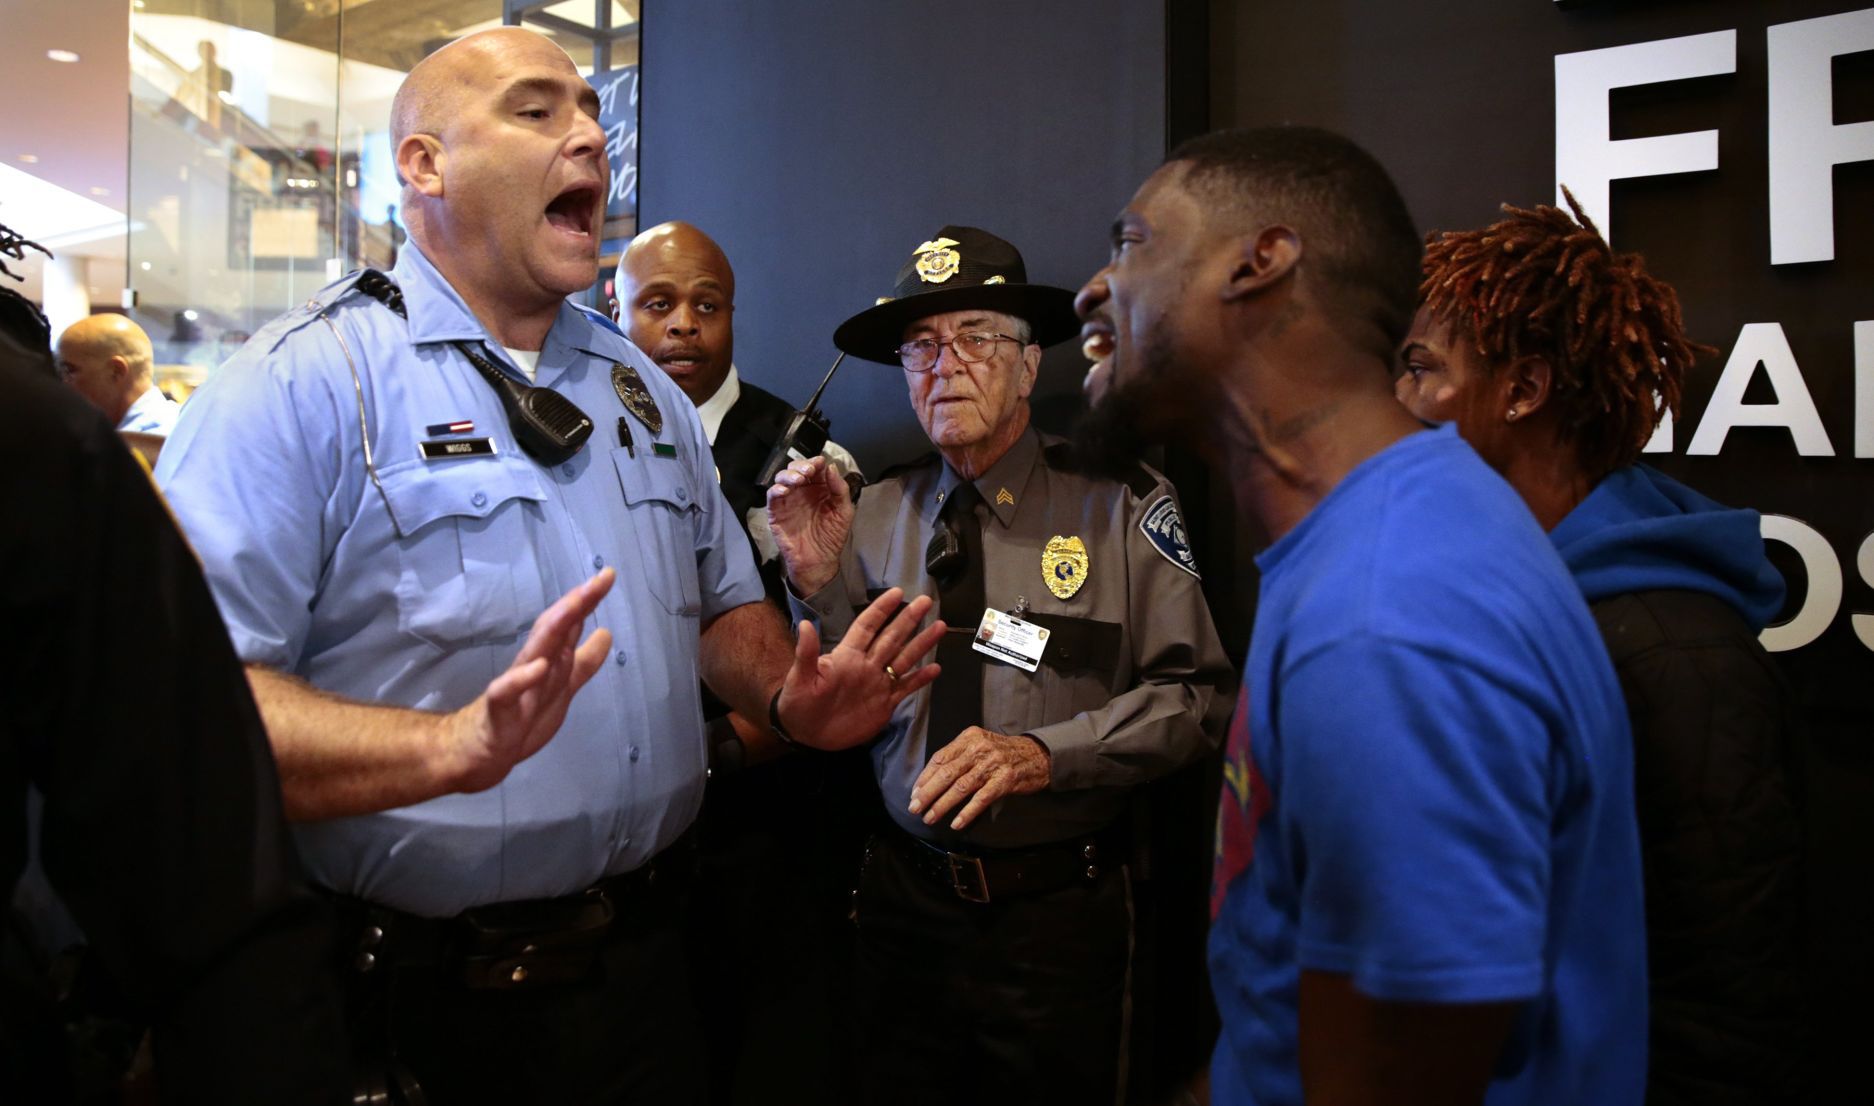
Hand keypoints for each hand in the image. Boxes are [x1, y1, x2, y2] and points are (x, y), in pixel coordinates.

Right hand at [439, 569, 614, 791]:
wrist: (477, 752)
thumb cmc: (520, 716)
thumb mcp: (561, 689)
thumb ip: (583, 664)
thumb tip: (606, 633)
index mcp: (547, 661)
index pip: (568, 625)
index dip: (588, 602)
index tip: (608, 575)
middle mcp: (531, 666)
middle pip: (554, 630)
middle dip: (576, 604)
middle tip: (598, 580)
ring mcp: (514, 686)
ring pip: (535, 652)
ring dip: (554, 628)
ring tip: (574, 606)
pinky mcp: (498, 710)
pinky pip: (507, 693)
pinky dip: (523, 678)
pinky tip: (540, 666)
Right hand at [766, 455, 852, 593]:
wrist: (818, 561)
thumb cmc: (832, 537)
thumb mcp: (844, 512)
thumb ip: (840, 489)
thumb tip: (830, 467)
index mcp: (820, 489)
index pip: (815, 469)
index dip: (816, 462)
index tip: (819, 462)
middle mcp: (803, 491)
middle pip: (796, 469)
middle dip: (801, 466)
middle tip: (809, 471)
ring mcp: (788, 500)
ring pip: (782, 478)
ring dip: (789, 474)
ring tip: (798, 480)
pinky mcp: (776, 512)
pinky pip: (772, 495)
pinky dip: (776, 489)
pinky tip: (785, 490)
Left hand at [777, 587, 945, 750]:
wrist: (806, 735)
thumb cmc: (799, 703)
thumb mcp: (799, 678)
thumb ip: (806, 653)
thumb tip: (805, 624)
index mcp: (847, 655)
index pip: (867, 626)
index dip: (881, 609)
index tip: (898, 592)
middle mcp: (866, 664)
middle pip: (892, 637)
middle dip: (909, 619)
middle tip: (927, 601)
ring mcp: (877, 683)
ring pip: (904, 659)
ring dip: (921, 644)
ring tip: (940, 627)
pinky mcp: (884, 704)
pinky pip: (905, 688)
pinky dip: (920, 679)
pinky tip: (936, 669)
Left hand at [908, 728, 1051, 830]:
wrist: (1037, 756)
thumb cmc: (1003, 754)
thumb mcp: (980, 746)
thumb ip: (958, 757)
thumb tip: (930, 781)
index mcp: (969, 738)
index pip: (940, 758)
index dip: (925, 777)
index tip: (914, 793)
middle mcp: (979, 748)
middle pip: (947, 773)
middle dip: (928, 793)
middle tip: (915, 808)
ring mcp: (992, 764)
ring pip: (961, 787)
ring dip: (942, 805)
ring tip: (930, 817)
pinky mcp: (1004, 780)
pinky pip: (981, 799)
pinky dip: (967, 812)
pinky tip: (956, 823)